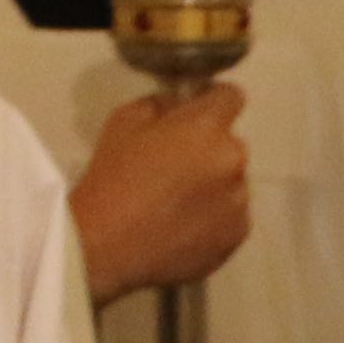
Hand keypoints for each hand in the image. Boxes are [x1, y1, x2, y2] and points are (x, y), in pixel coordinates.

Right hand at [74, 83, 248, 301]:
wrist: (104, 245)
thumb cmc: (111, 178)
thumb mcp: (124, 120)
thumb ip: (161, 103)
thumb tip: (180, 104)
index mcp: (207, 127)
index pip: (231, 96)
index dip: (211, 101)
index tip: (195, 114)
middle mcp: (233, 161)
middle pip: (229, 144)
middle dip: (208, 149)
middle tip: (175, 167)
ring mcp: (239, 201)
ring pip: (232, 182)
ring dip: (213, 185)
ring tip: (176, 203)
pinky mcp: (236, 235)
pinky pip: (232, 216)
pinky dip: (214, 217)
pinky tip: (182, 226)